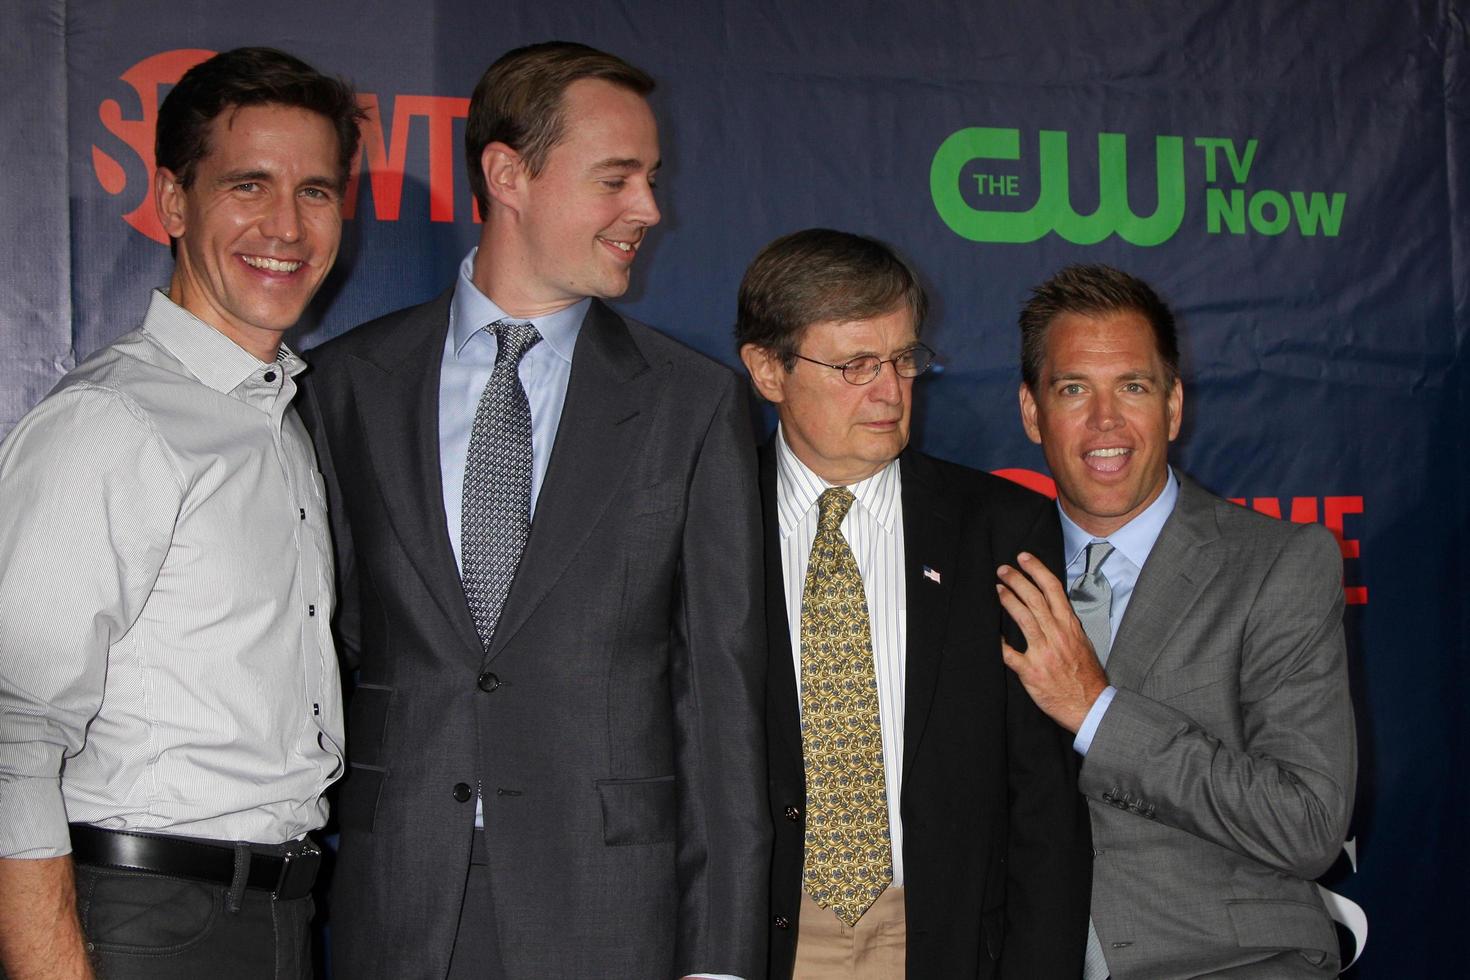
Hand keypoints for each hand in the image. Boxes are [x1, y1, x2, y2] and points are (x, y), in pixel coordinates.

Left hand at [997, 552, 1108, 732]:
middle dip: (1016, 579)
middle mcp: (1057, 635)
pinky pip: (1010, 653)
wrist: (1090, 706)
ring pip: (1023, 618)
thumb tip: (1051, 607)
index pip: (1053, 590)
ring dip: (1008, 600)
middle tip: (1002, 570)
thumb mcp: (1083, 643)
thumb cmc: (1086, 676)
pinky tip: (991, 633)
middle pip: (1034, 598)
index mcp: (1070, 626)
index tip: (1024, 558)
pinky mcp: (1031, 671)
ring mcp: (1044, 652)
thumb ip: (1066, 625)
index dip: (1037, 570)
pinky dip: (999, 643)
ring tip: (997, 589)